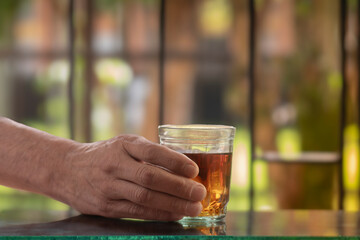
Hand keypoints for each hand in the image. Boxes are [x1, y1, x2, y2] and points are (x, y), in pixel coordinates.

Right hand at [57, 135, 206, 220]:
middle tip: (200, 193)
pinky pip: (136, 212)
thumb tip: (183, 166)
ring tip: (193, 208)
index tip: (194, 170)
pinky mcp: (106, 207)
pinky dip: (158, 214)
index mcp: (123, 145)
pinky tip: (175, 215)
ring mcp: (109, 187)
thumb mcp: (123, 144)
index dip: (176, 161)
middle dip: (179, 187)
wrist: (66, 169)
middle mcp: (115, 165)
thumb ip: (148, 153)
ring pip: (145, 198)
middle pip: (151, 178)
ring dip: (173, 204)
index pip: (153, 152)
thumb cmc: (104, 155)